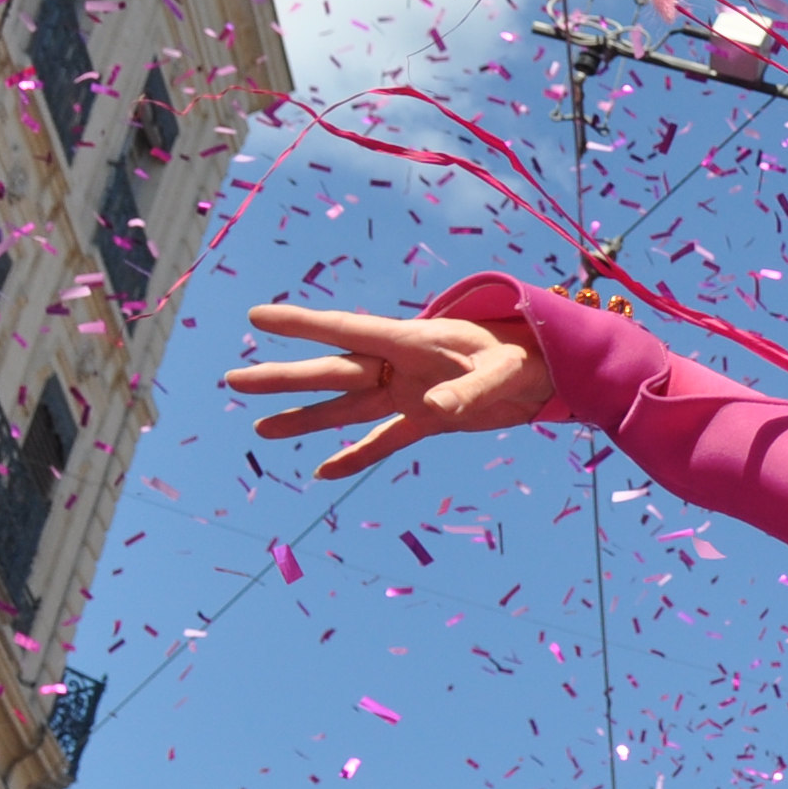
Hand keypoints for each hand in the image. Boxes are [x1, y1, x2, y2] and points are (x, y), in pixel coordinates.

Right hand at [227, 303, 557, 478]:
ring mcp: (410, 393)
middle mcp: (401, 366)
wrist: (554, 370)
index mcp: (413, 340)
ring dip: (305, 420)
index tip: (256, 316)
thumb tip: (435, 411)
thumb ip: (471, 390)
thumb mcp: (506, 370)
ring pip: (347, 408)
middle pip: (333, 372)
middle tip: (234, 379)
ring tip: (261, 431)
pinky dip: (355, 456)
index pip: (347, 330)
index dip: (301, 324)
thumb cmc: (529, 356)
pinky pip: (383, 441)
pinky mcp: (427, 421)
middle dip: (284, 378)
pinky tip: (322, 472)